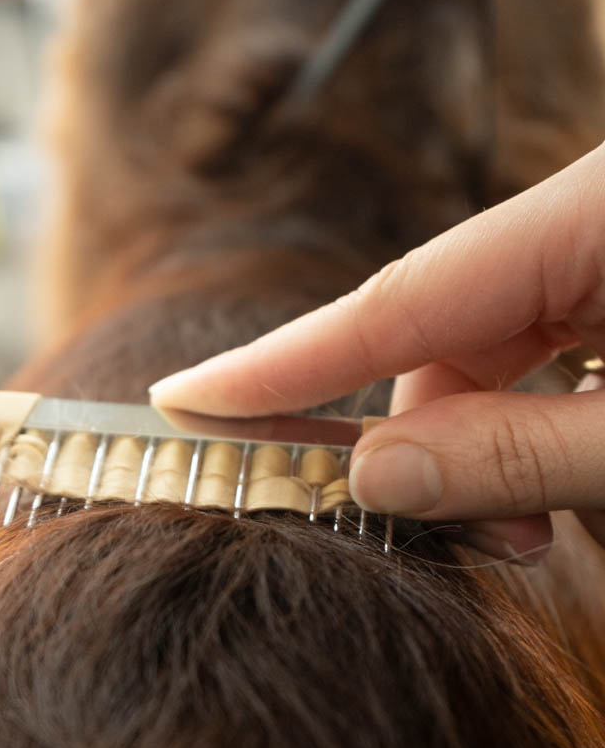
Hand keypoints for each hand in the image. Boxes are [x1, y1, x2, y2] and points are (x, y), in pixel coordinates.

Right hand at [149, 142, 604, 558]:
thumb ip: (517, 454)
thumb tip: (374, 475)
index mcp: (592, 216)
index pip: (394, 299)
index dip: (282, 361)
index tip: (184, 396)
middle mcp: (577, 217)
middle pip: (432, 329)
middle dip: (415, 441)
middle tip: (423, 528)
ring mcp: (593, 245)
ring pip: (480, 347)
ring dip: (478, 444)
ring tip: (526, 530)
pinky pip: (530, 346)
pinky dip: (518, 420)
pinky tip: (552, 482)